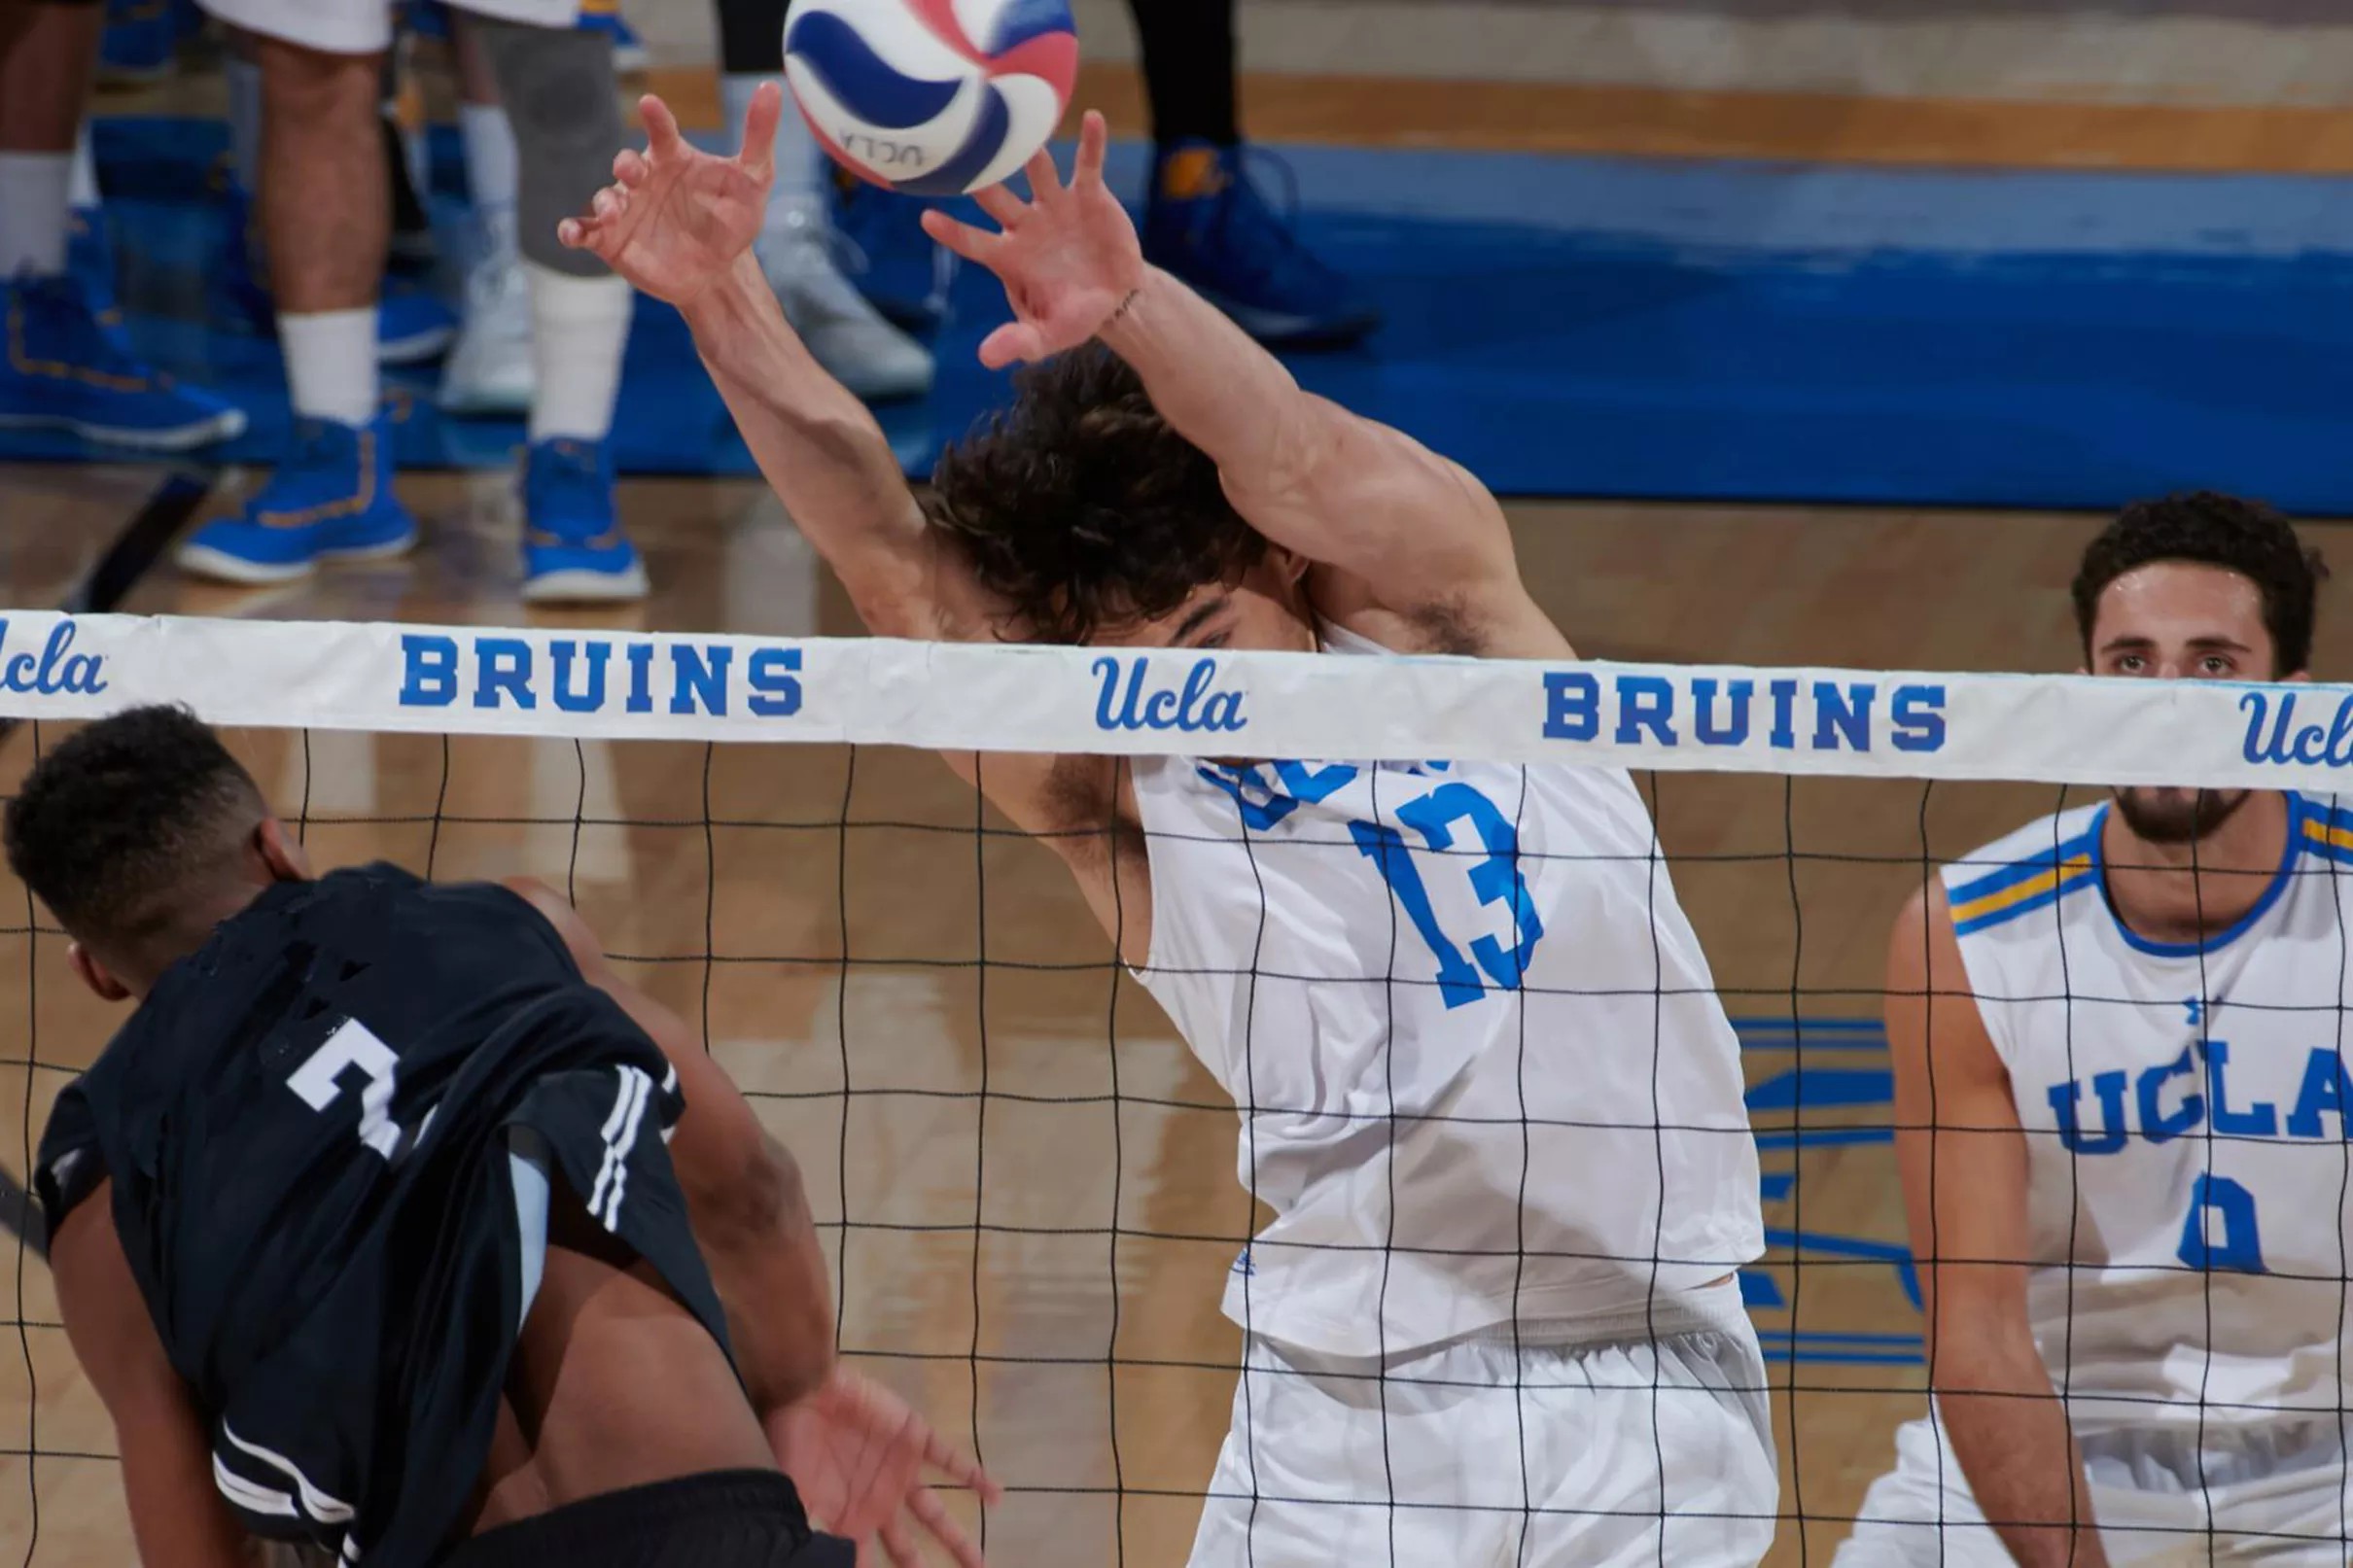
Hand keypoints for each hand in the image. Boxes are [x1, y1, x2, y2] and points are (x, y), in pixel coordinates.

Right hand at [560, 86, 781, 310]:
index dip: (654, 118)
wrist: (718, 272)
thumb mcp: (754, 180)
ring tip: (613, 210)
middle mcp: (644, 179)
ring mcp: (626, 208)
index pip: (661, 132)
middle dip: (626, 164)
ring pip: (605, 197)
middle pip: (627, 164)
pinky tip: (570, 234)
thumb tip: (771, 87)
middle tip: (634, 171)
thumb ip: (758, 135)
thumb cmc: (732, 220)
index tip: (649, 104)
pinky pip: (586, 230)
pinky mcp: (612, 239)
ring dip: (605, 201)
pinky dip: (574, 230)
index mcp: (672, 159)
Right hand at [767, 1368, 1001, 1565]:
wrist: (805, 1391)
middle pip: (906, 1549)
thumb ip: (814, 1533)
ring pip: (934, 1513)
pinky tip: (995, 1495)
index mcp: (849, 1520)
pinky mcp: (914, 1440)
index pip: (864, 1563)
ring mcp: (899, 1473)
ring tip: (979, 1563)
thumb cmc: (794, 1445)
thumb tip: (828, 1561)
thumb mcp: (797, 1497)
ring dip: (957, 1538)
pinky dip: (972, 1477)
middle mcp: (878, 1503)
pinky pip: (949, 1461)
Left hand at [922, 112, 1143, 369]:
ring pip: (1039, 175)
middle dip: (983, 181)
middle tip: (963, 154)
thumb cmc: (1072, 315)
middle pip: (998, 199)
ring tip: (1024, 135)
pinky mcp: (1088, 196)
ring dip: (1032, 156)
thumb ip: (1018, 344)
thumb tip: (985, 358)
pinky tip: (1092, 118)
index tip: (926, 218)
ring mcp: (1055, 205)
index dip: (952, 232)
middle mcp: (1026, 224)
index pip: (973, 243)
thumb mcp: (1047, 337)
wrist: (1114, 298)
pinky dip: (1092, 144)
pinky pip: (1088, 166)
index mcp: (1009, 257)